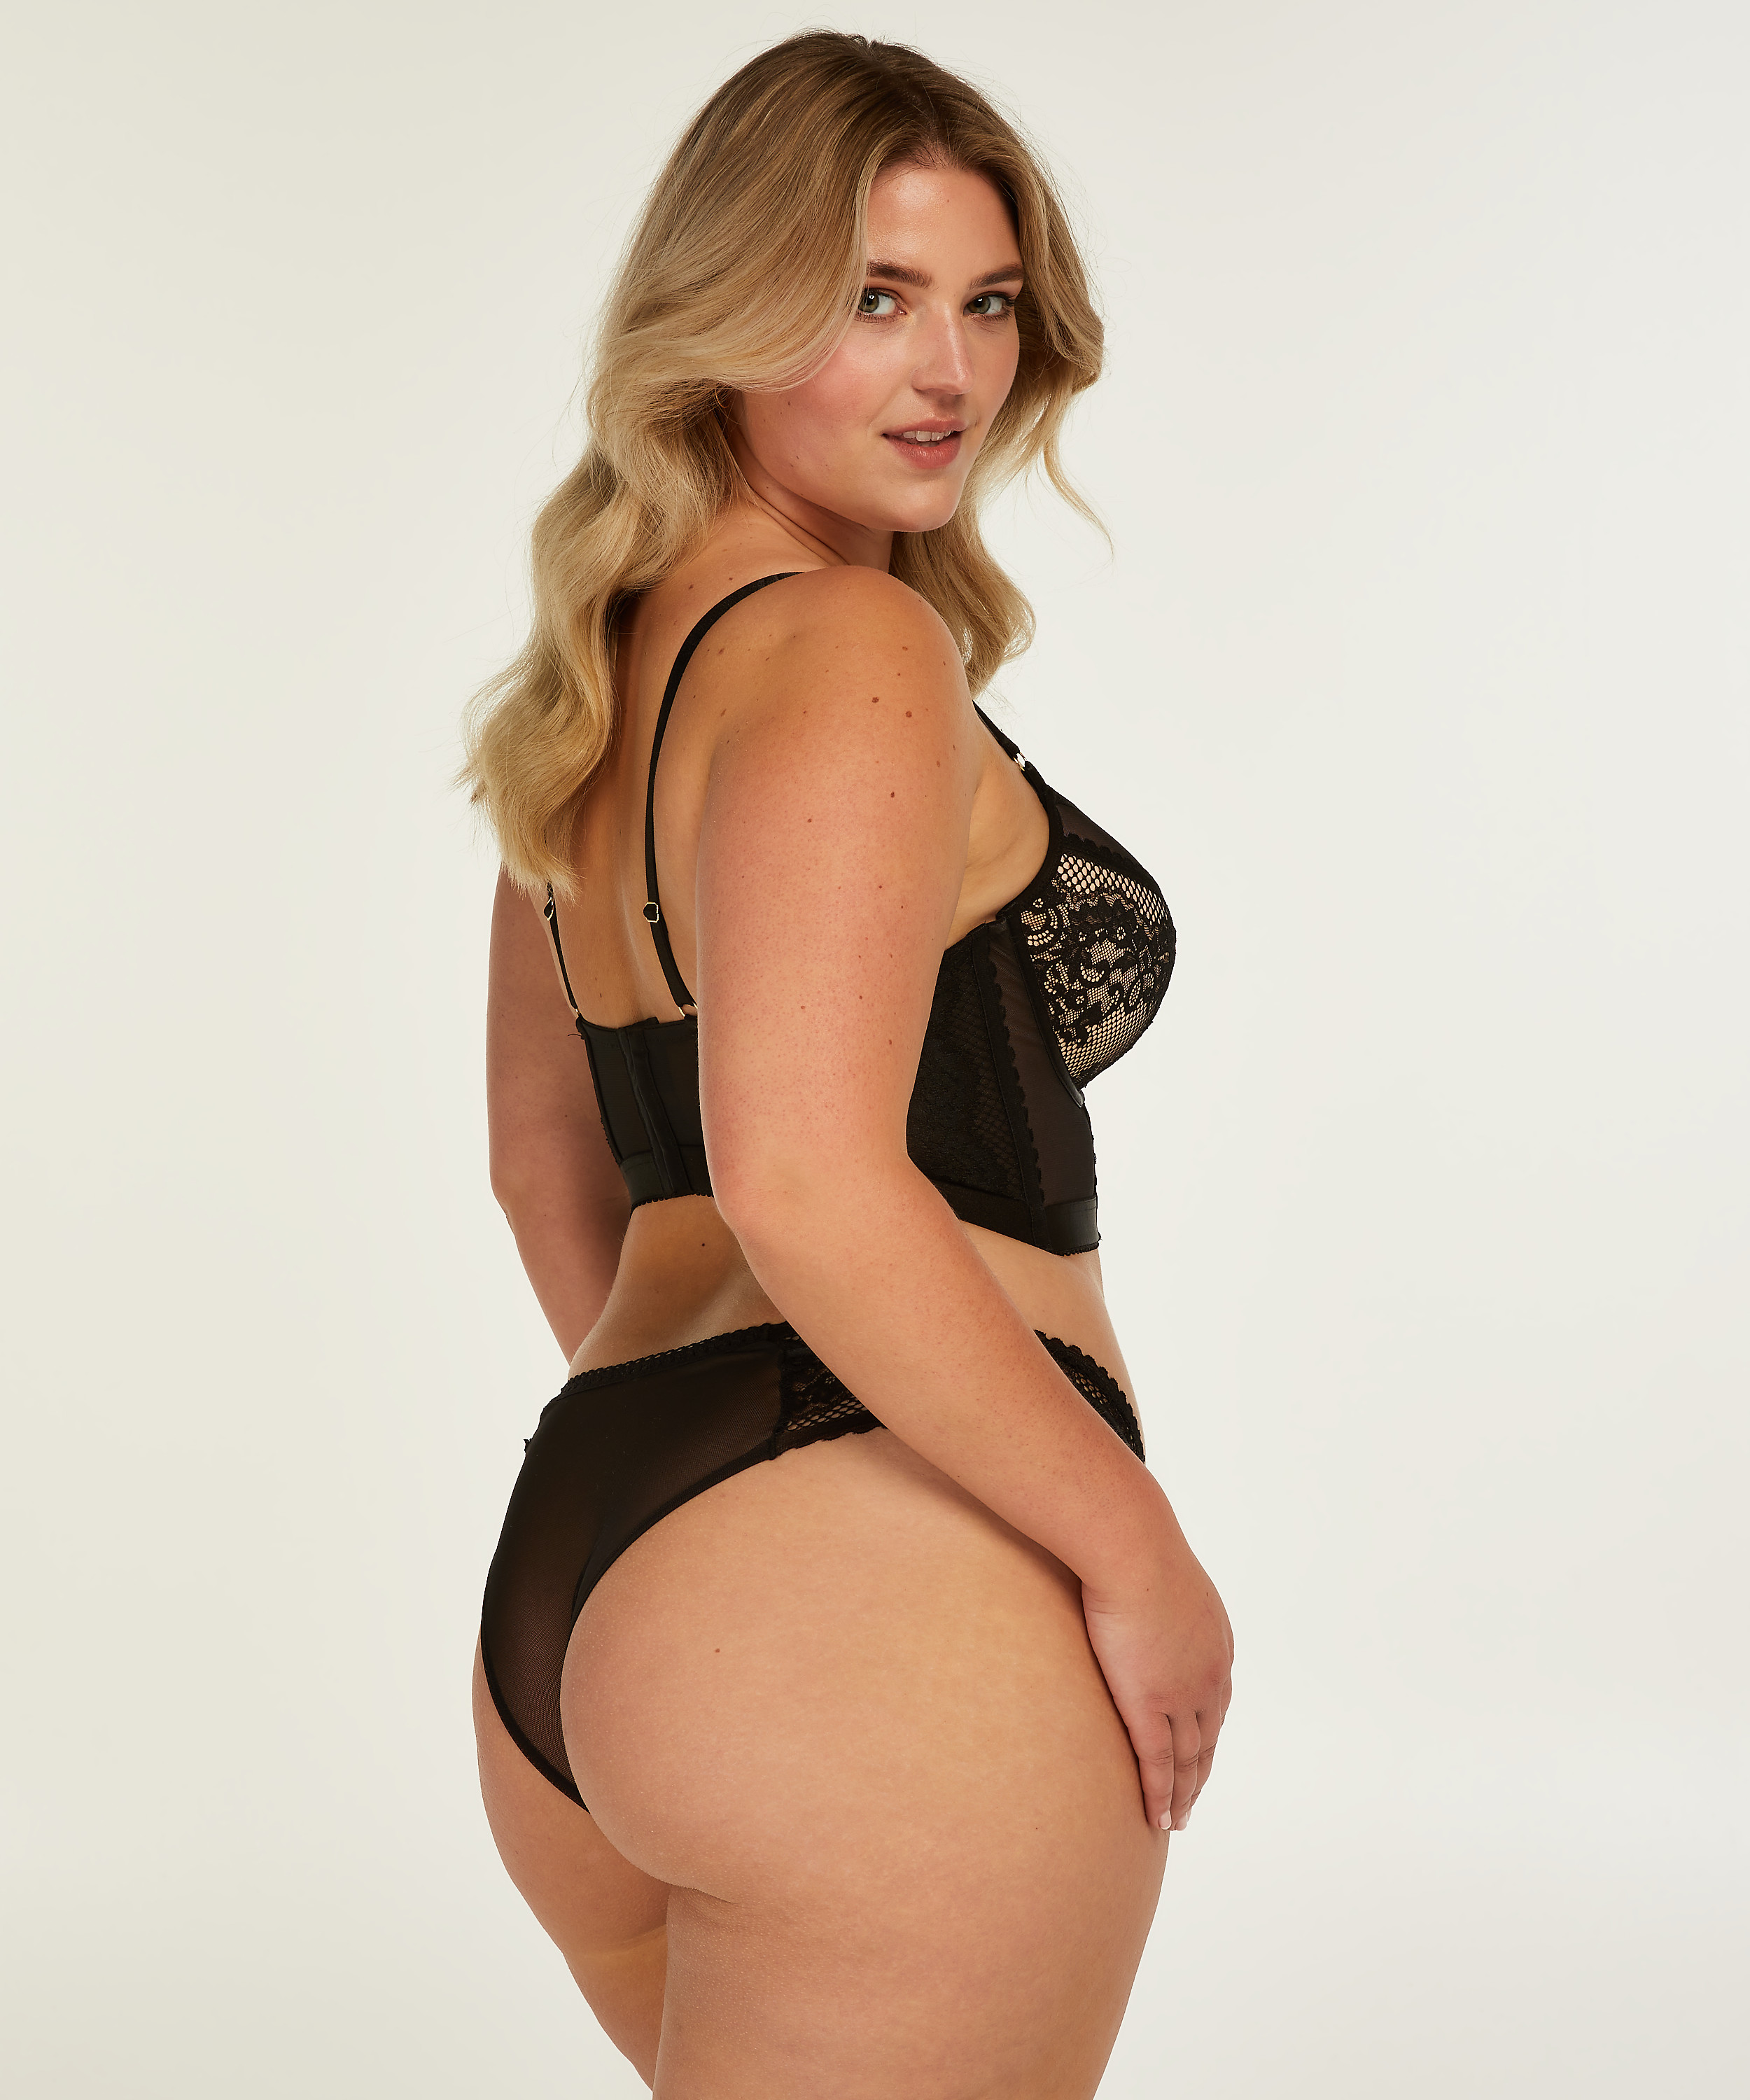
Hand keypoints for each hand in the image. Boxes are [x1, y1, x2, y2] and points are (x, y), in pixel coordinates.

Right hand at [1081, 1540, 1233, 1832]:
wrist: (1132, 1547)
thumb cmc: (1134, 1543)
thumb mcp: (1158, 1568)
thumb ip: (1152, 1585)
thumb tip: (1129, 1572)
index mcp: (1215, 1643)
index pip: (1215, 1702)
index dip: (1207, 1733)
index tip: (1199, 1756)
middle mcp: (1209, 1675)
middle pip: (1208, 1737)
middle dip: (1200, 1772)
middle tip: (1190, 1801)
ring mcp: (1183, 1694)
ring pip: (1188, 1758)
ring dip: (1184, 1793)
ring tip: (1176, 1820)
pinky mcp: (1150, 1704)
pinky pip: (1159, 1763)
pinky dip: (1161, 1794)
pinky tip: (1159, 1817)